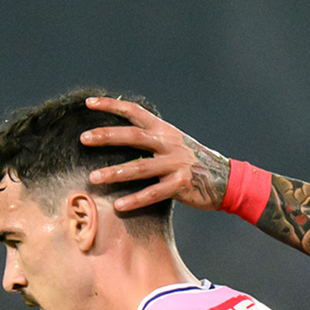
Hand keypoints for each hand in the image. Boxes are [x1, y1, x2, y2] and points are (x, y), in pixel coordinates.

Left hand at [83, 96, 229, 212]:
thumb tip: (121, 139)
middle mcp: (169, 144)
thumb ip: (151, 141)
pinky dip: (135, 200)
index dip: (112, 105)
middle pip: (133, 136)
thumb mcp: (174, 144)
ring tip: (93, 178)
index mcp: (165, 131)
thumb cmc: (194, 164)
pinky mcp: (181, 184)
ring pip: (139, 167)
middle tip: (83, 139)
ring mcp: (176, 164)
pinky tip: (119, 205)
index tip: (89, 103)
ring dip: (115, 173)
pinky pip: (153, 193)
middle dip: (106, 136)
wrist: (227, 180)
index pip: (135, 112)